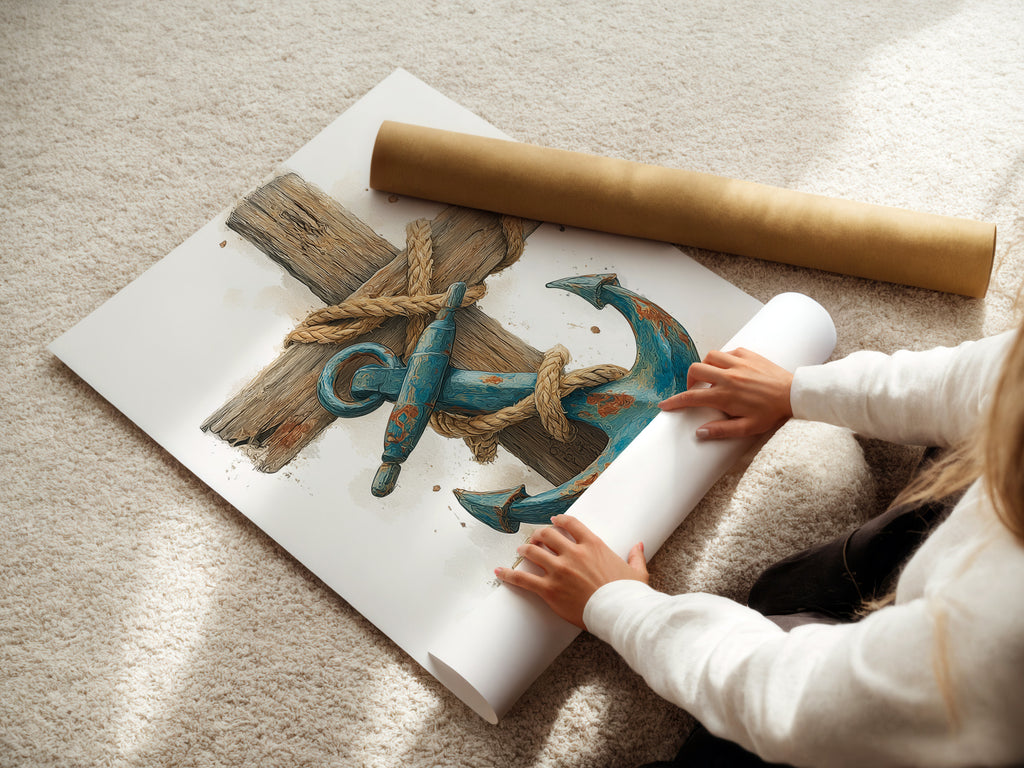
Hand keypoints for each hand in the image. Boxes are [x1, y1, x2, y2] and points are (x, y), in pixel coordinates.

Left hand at [494, 515, 647, 629]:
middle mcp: (573, 553)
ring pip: (533, 552)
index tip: (553, 521)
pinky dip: (509, 574)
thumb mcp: (636, 572)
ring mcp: (559, 570)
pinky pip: (523, 579)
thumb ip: (635, 556)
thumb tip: (639, 545)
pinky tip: (499, 571)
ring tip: (520, 550)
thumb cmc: (628, 594)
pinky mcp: (549, 589)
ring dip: (524, 549)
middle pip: (547, 535)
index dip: (559, 520)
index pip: (570, 524)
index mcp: (593, 545)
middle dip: (539, 534)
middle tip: (535, 538)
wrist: (620, 613)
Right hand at [658, 347, 793, 439]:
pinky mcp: (748, 354)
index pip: (691, 397)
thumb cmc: (772, 413)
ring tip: (712, 378)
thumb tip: (699, 433)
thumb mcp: (747, 428)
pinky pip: (728, 352)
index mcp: (725, 395)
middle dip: (689, 380)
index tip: (665, 405)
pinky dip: (723, 359)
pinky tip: (729, 369)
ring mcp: (738, 363)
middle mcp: (728, 376)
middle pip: (695, 370)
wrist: (794, 394)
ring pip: (709, 356)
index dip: (674, 402)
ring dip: (706, 366)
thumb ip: (722, 430)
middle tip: (695, 390)